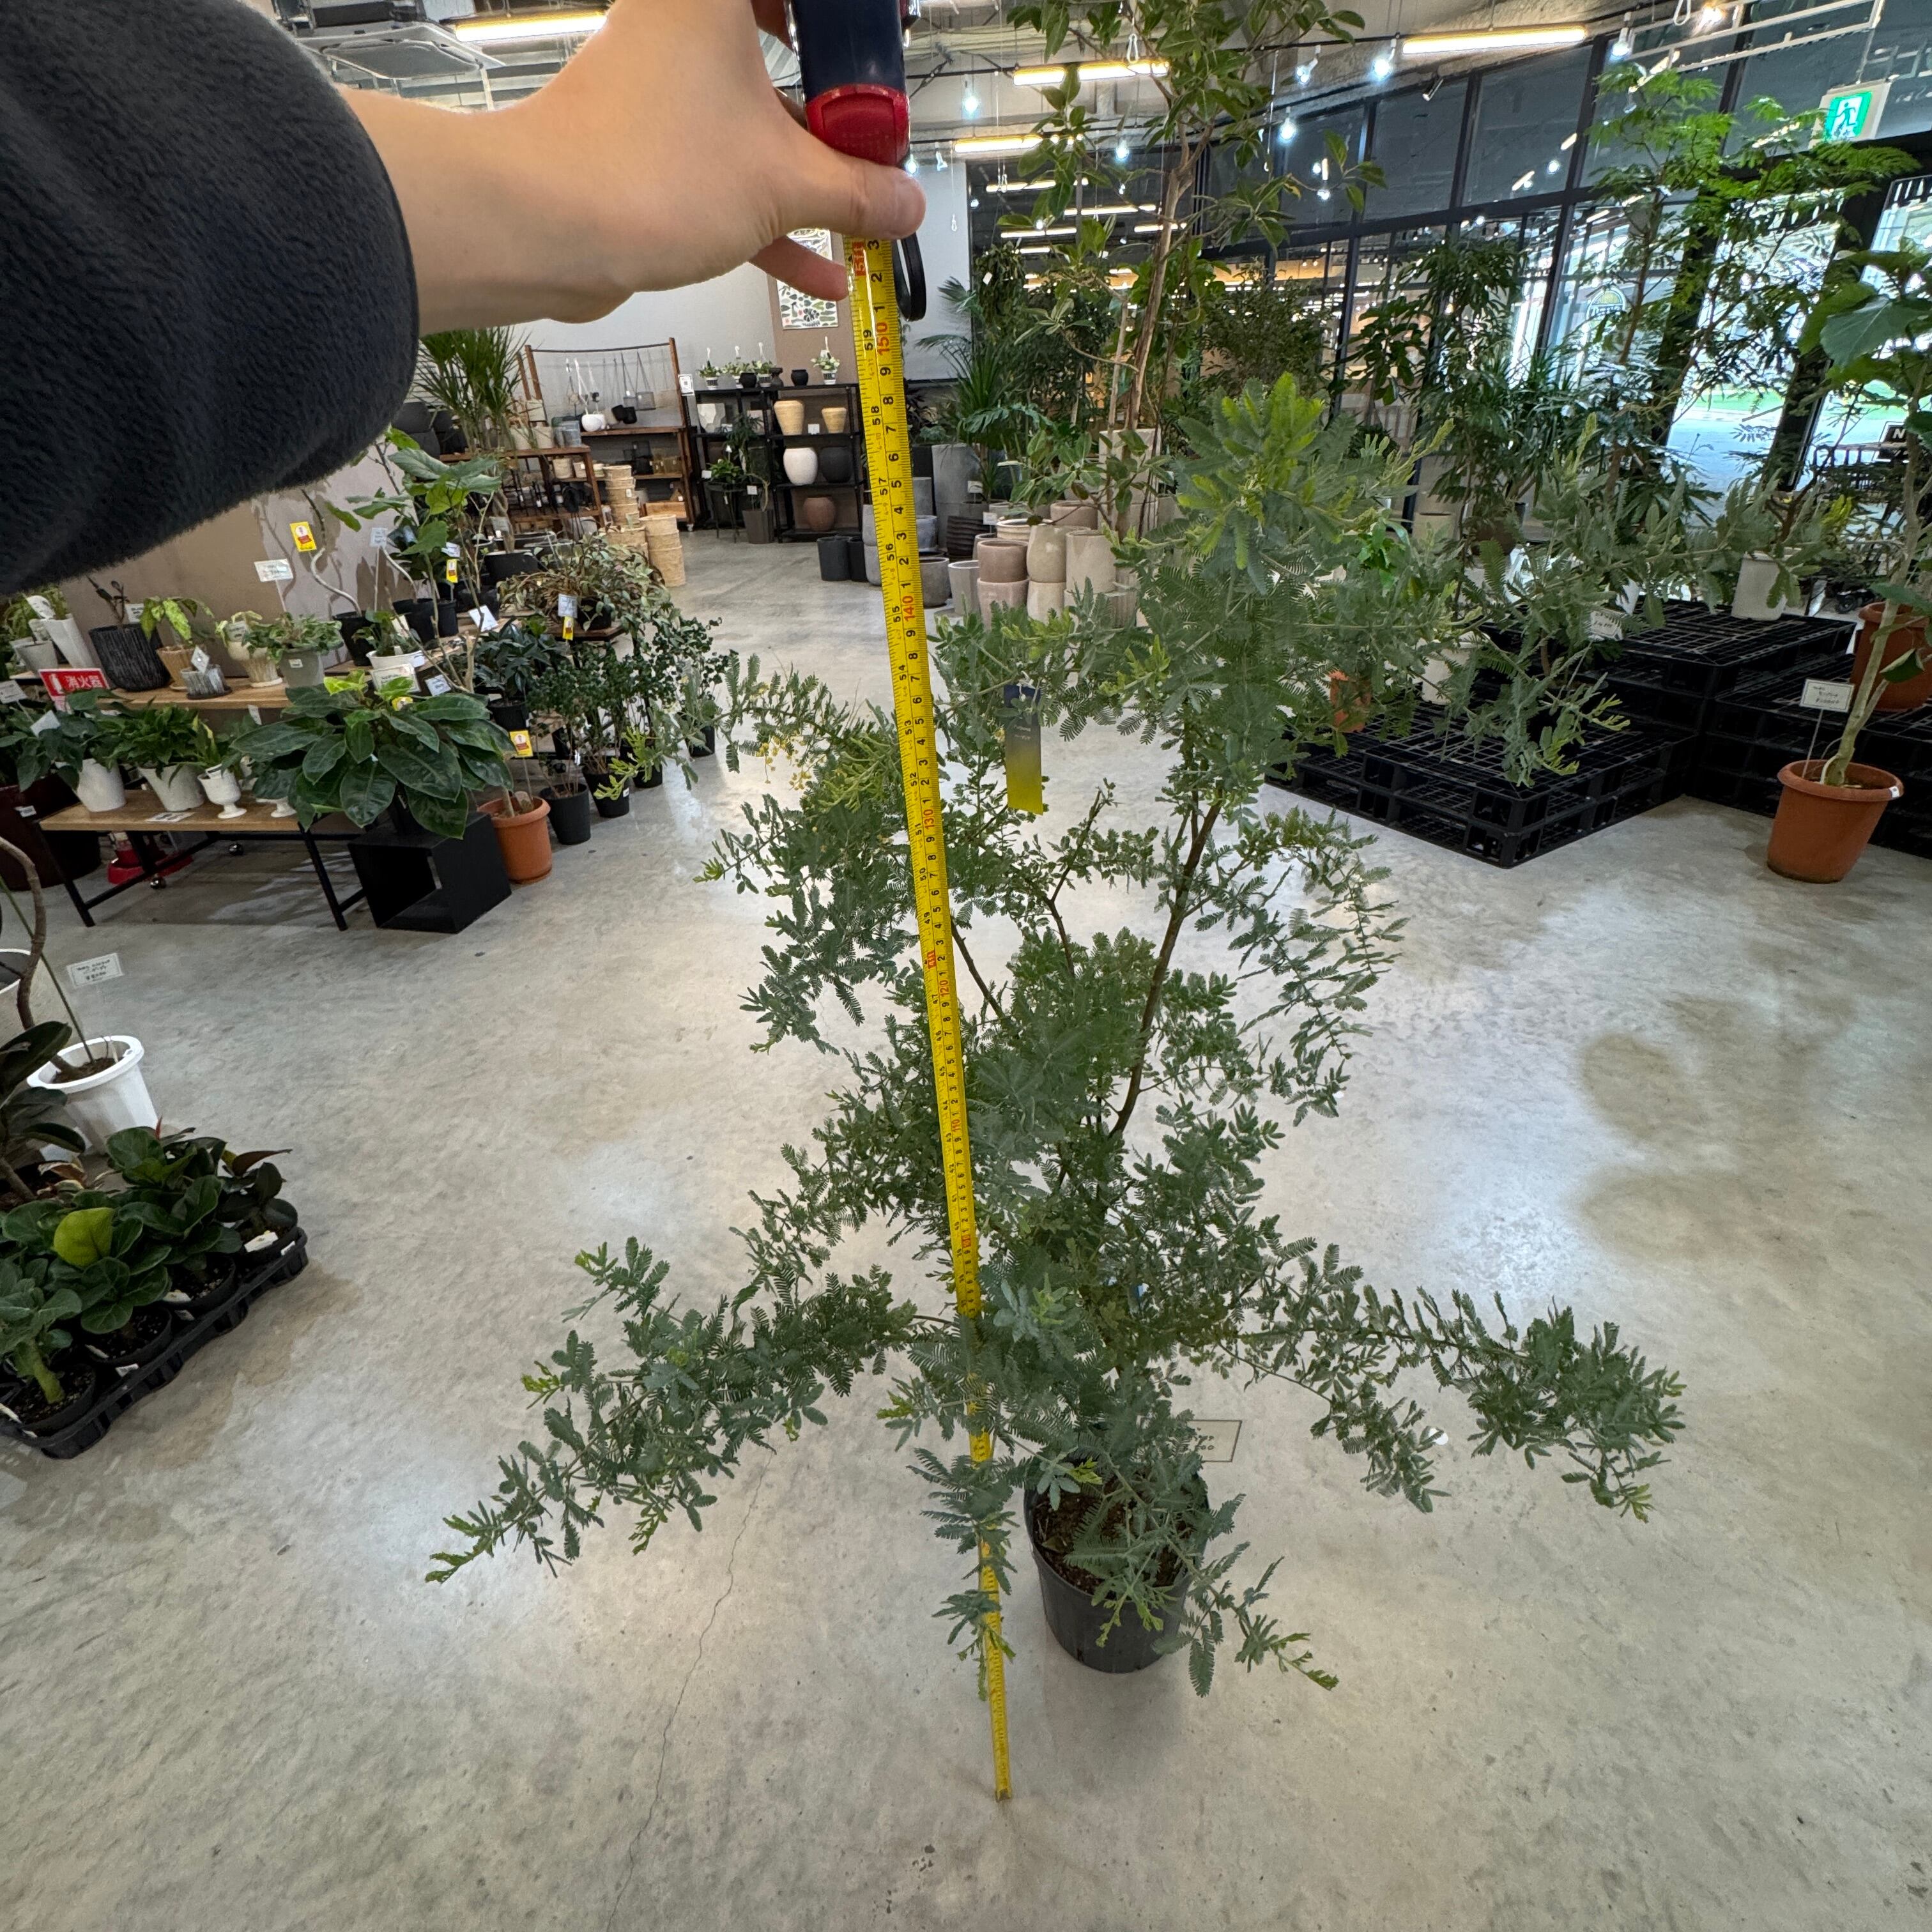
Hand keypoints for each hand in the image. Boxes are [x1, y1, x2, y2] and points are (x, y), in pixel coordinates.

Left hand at [347, 0, 924, 329]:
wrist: (545, 229)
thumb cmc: (648, 170)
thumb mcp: (786, 183)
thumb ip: (858, 193)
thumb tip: (905, 204)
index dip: (843, 20)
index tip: (879, 44)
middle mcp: (682, 25)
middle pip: (779, 47)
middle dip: (837, 110)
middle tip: (875, 139)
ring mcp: (661, 89)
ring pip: (753, 120)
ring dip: (810, 175)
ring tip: (863, 216)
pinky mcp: (646, 149)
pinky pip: (724, 172)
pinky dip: (768, 215)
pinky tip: (819, 271)